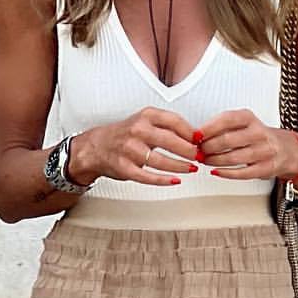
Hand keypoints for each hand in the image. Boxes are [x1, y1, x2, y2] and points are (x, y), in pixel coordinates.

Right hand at [65, 107, 200, 185]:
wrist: (95, 147)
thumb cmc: (124, 135)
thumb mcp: (144, 121)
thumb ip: (167, 126)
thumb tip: (195, 136)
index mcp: (145, 116)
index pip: (174, 121)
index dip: (191, 133)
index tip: (202, 141)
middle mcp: (137, 130)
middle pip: (170, 141)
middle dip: (189, 151)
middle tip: (200, 157)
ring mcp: (130, 150)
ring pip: (161, 161)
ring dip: (180, 166)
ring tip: (192, 169)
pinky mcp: (125, 168)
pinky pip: (148, 176)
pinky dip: (164, 180)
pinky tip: (175, 180)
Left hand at [193, 110, 297, 180]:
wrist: (286, 150)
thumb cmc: (257, 136)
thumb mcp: (243, 123)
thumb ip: (223, 126)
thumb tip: (198, 135)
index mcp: (250, 118)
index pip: (226, 119)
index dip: (208, 128)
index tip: (196, 136)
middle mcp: (259, 132)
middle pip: (227, 140)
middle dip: (208, 147)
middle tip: (198, 151)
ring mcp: (264, 151)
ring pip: (233, 157)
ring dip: (214, 161)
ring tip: (205, 161)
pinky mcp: (266, 167)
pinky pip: (242, 173)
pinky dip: (226, 173)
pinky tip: (216, 172)